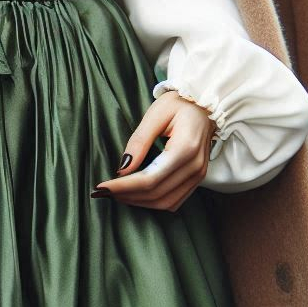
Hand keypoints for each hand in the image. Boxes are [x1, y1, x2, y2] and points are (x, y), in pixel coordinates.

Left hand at [91, 90, 215, 211]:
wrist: (206, 105)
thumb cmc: (180, 104)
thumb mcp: (156, 114)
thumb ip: (139, 141)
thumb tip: (122, 168)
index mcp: (185, 148)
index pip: (150, 179)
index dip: (123, 187)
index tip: (101, 187)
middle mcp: (195, 166)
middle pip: (155, 193)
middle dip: (126, 195)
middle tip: (104, 191)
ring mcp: (199, 175)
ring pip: (165, 202)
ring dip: (138, 202)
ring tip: (117, 194)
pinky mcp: (198, 179)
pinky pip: (174, 201)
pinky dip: (152, 202)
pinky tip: (136, 194)